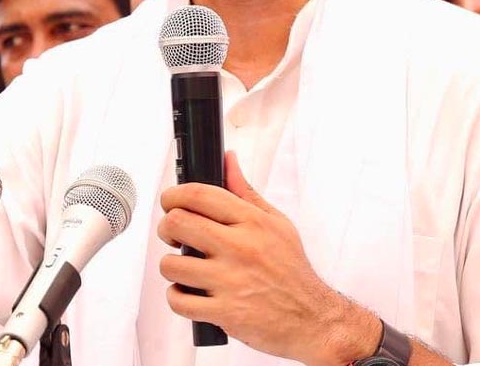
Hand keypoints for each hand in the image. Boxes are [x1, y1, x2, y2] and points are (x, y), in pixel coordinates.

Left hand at [157, 151, 379, 365]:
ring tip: (185, 268)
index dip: (173, 194)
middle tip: (174, 236)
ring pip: (171, 265)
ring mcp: (231, 282)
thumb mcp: (276, 223)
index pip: (199, 195)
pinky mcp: (225, 313)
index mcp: (252, 222)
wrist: (312, 318)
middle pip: (177, 223)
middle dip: (166, 228)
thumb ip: (246, 192)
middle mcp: (240, 248)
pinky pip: (179, 301)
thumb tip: (228, 160)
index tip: (169, 201)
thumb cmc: (292, 270)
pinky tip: (189, 292)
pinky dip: (177, 297)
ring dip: (172, 266)